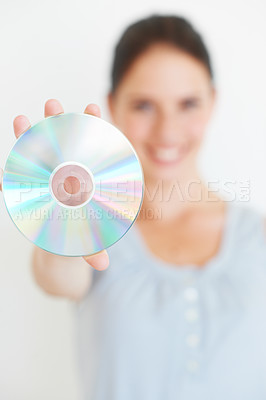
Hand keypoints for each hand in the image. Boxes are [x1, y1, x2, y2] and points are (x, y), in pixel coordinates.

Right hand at [0, 99, 108, 270]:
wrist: (64, 246)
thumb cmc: (81, 238)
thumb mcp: (87, 242)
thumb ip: (92, 249)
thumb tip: (102, 264)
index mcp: (85, 182)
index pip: (91, 151)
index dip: (93, 129)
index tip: (93, 108)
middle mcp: (66, 177)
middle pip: (63, 145)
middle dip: (57, 122)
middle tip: (53, 104)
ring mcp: (48, 182)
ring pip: (38, 155)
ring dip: (30, 135)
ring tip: (22, 119)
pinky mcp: (31, 191)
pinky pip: (20, 178)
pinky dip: (10, 172)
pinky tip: (4, 161)